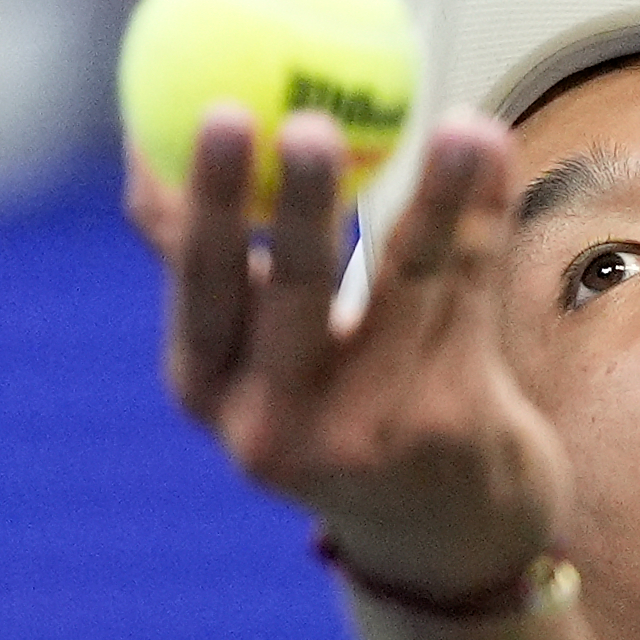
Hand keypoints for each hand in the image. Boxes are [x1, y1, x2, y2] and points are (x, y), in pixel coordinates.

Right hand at [126, 105, 571, 601]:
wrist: (444, 531)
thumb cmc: (332, 404)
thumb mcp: (253, 354)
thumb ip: (212, 261)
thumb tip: (145, 135)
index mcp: (205, 385)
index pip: (198, 278)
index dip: (207, 197)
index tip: (221, 109)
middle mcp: (275, 424)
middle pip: (294, 287)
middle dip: (301, 201)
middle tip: (309, 124)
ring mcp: (367, 431)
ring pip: (408, 278)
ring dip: (439, 191)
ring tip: (460, 124)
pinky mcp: (449, 428)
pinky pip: (469, 294)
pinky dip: (485, 216)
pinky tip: (493, 153)